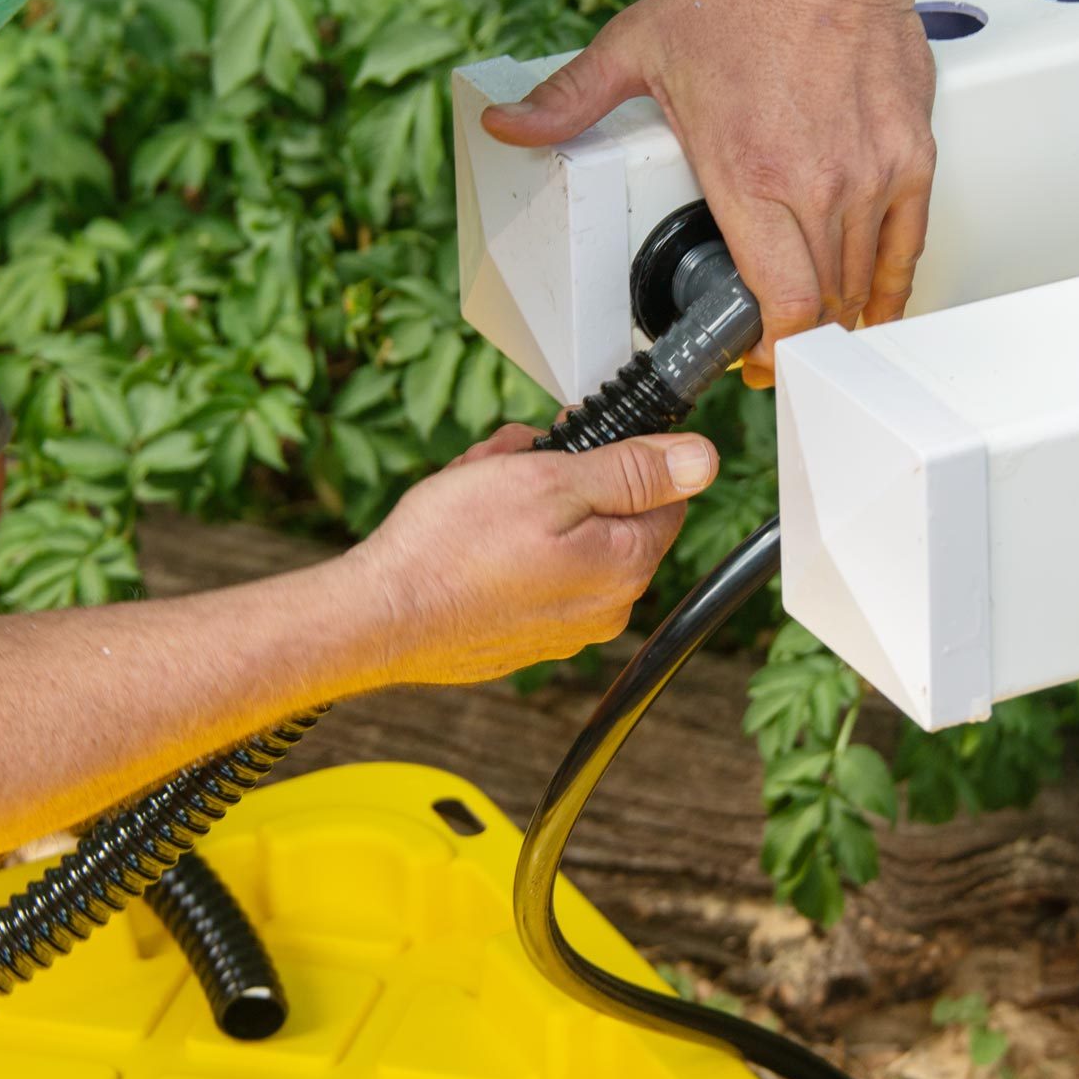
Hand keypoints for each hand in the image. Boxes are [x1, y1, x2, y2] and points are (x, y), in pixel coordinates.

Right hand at [359, 426, 716, 683]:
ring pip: (563, 537)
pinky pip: (530, 570)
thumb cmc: (452, 549)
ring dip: (522, 503)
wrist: (377, 615)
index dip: (616, 455)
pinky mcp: (521, 635)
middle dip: (558, 476)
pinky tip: (465, 534)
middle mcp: (604, 607)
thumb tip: (702, 461)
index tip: (570, 442)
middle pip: (607, 513)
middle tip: (508, 465)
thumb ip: (633, 471)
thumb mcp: (550, 481)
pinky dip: (502, 544)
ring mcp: (561, 627)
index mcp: (625, 566)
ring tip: (475, 494)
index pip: (663, 494)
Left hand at [482, 0, 937, 386]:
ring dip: (840, 314)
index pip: (777, 301)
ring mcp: (871, 173)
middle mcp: (817, 185)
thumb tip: (506, 127)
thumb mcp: (635, 49)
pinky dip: (890, 282)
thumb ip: (568, 101)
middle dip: (795, 339)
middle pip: (822, 304)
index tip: (752, 360)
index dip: (767, 348)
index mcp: (749, 176)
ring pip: (864, 282)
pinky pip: (907, 244)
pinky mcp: (911, 155)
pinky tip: (872, 298)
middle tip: (773, 348)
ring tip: (816, 326)